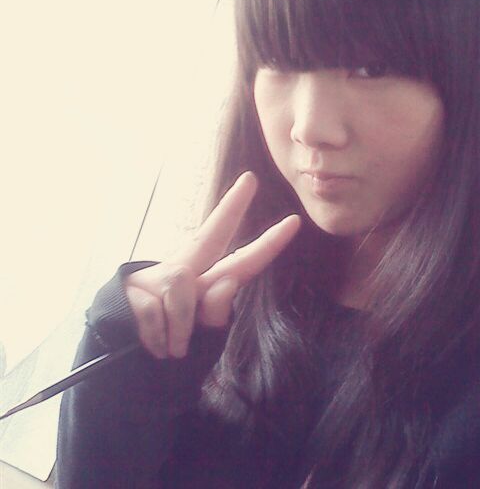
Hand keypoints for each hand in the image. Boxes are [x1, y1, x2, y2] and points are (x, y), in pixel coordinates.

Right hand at [124, 171, 300, 358]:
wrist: (119, 368)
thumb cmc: (167, 352)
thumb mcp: (201, 339)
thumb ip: (216, 313)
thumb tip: (227, 281)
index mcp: (205, 285)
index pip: (242, 263)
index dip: (268, 245)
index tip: (293, 222)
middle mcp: (183, 272)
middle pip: (210, 235)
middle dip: (232, 207)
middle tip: (251, 179)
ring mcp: (154, 276)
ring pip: (181, 288)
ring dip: (180, 328)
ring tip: (173, 350)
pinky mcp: (130, 285)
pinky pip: (155, 309)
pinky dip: (158, 337)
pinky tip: (151, 345)